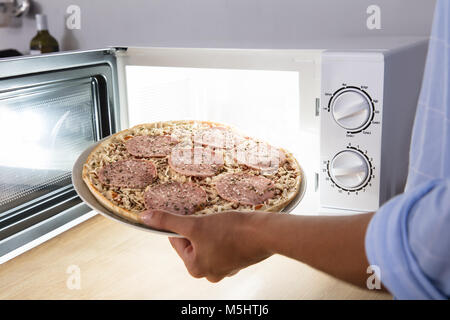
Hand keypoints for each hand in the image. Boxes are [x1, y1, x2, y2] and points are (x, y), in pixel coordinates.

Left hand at [140, 210, 272, 282]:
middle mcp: (209, 273)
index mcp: (195, 268)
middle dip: (199, 228)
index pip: (178, 241)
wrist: (266, 234)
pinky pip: (224, 245)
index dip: (183, 224)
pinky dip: (225, 235)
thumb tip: (145, 217)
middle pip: (194, 243)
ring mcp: (225, 268)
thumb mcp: (195, 224)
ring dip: (212, 231)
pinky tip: (232, 228)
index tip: (192, 214)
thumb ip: (168, 221)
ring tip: (222, 222)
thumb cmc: (231, 231)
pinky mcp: (238, 261)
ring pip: (209, 243)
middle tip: (209, 218)